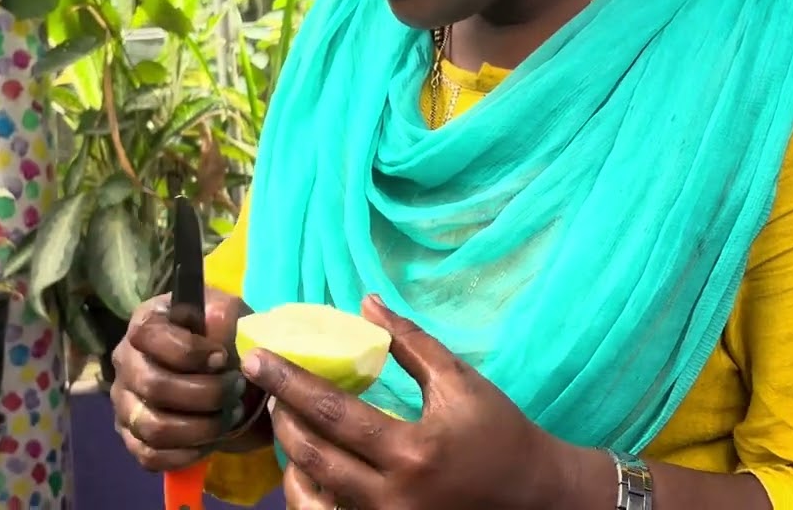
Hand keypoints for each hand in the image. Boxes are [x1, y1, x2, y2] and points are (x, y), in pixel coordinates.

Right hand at [109, 289, 263, 471]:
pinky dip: (187, 453)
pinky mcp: (132, 437)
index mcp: (145, 324)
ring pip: (153, 427)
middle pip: (154, 386)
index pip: (148, 336)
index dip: (188, 351)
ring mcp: (124, 402)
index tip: (222, 358)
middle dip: (206, 393)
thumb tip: (214, 321)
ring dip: (201, 427)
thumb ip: (223, 315)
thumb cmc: (224, 337)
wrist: (229, 374)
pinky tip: (212, 440)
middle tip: (237, 389)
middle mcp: (125, 362)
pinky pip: (150, 456)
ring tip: (231, 415)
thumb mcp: (231, 316)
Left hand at [244, 295, 576, 509]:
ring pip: (311, 497)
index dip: (290, 383)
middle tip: (266, 384)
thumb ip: (411, 343)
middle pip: (312, 457)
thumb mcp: (460, 381)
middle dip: (281, 417)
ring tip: (286, 421)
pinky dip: (311, 490)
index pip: (333, 412)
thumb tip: (365, 303)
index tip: (259, 358)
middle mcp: (392, 497)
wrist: (533, 495)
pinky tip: (308, 462)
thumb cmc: (500, 433)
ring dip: (290, 457)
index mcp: (412, 451)